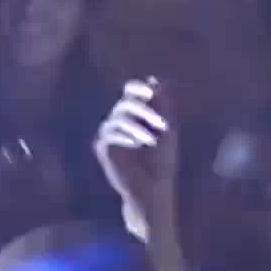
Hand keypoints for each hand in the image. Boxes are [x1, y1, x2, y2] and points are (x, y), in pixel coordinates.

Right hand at [96, 79, 179, 237]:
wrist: (153, 191)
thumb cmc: (163, 162)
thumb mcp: (167, 129)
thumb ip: (163, 105)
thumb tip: (154, 79)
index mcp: (135, 114)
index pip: (130, 91)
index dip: (138, 88)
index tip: (151, 92)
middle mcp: (119, 121)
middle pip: (126, 102)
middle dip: (146, 111)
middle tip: (163, 125)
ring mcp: (109, 134)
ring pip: (119, 116)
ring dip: (139, 126)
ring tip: (152, 141)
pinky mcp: (102, 148)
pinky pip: (110, 133)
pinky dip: (126, 137)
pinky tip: (137, 147)